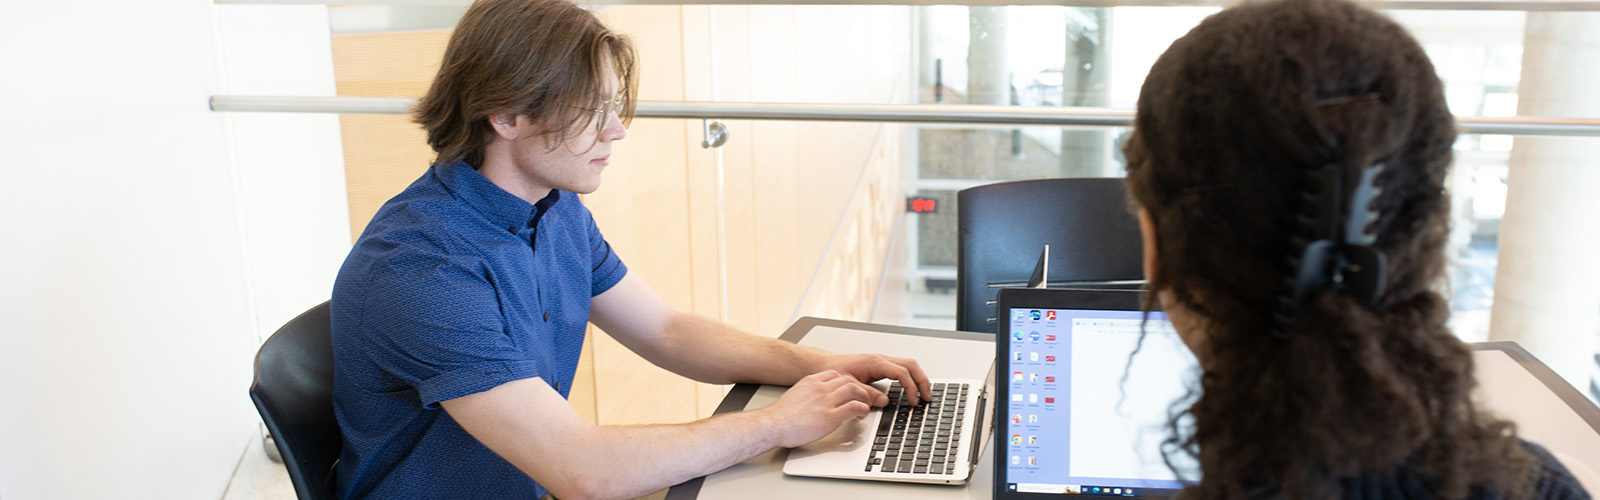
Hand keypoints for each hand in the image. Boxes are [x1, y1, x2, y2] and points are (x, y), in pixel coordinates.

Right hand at [762, 370, 875, 447]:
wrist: (773, 425)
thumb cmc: (781, 415)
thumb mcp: (795, 395)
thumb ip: (808, 393)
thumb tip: (815, 399)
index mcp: (811, 381)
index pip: (836, 374)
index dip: (847, 381)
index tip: (850, 389)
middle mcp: (820, 388)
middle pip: (848, 380)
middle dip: (859, 388)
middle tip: (863, 397)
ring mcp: (826, 401)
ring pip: (854, 390)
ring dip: (863, 397)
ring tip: (864, 406)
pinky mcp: (830, 417)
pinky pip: (854, 407)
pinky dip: (862, 410)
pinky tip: (860, 415)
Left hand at [816, 353, 931, 405]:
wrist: (824, 364)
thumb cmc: (834, 371)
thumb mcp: (849, 386)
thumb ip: (866, 394)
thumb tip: (884, 401)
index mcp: (875, 362)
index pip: (901, 373)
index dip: (910, 388)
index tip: (913, 401)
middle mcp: (880, 359)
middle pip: (911, 365)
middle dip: (922, 381)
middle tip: (928, 397)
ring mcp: (881, 361)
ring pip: (908, 365)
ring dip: (918, 378)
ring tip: (924, 394)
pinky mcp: (880, 366)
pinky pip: (901, 369)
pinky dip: (910, 378)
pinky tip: (911, 389)